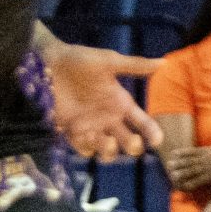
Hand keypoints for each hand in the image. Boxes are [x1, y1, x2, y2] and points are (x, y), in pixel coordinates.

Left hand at [43, 41, 163, 159]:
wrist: (46, 65)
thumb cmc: (79, 60)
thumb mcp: (108, 61)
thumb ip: (135, 66)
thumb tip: (163, 63)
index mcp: (120, 102)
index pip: (142, 122)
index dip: (152, 132)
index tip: (156, 141)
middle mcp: (108, 118)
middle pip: (127, 141)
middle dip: (132, 146)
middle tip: (132, 142)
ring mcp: (90, 126)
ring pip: (106, 149)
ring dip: (109, 150)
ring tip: (107, 141)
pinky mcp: (71, 131)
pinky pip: (83, 148)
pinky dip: (86, 147)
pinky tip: (85, 136)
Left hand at [164, 144, 210, 192]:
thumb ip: (210, 152)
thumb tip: (204, 153)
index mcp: (207, 151)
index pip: (190, 151)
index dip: (181, 153)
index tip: (173, 154)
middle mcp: (205, 158)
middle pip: (188, 161)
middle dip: (178, 163)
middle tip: (168, 165)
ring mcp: (207, 167)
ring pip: (190, 170)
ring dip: (181, 173)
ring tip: (172, 176)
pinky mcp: (210, 176)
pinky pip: (197, 180)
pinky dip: (190, 184)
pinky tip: (184, 186)